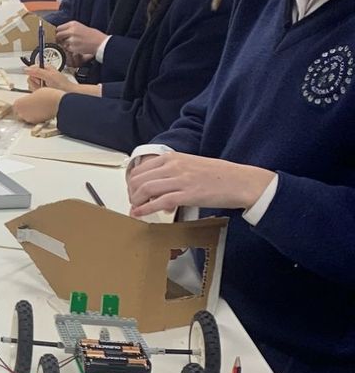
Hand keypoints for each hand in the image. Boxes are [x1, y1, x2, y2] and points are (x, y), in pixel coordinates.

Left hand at [13, 87, 63, 124]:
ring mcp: (28, 120)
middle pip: (19, 114)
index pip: (15, 107)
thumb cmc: (47, 96)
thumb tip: (30, 100)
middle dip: (23, 111)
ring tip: (37, 109)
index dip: (21, 105)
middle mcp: (21, 113)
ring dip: (29, 115)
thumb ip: (29, 98)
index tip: (24, 103)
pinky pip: (33, 121)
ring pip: (26, 118)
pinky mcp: (36, 124)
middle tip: (30, 106)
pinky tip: (41, 113)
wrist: (57, 103)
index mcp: (18, 104)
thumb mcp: (35, 93)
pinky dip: (36, 118)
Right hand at [25, 66, 84, 93]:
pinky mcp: (41, 88)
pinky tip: (45, 91)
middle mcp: (42, 74)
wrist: (68, 93)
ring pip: (31, 84)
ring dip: (37, 88)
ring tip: (46, 88)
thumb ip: (37, 72)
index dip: (33, 74)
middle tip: (44, 84)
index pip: (31, 68)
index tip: (38, 78)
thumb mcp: (49, 76)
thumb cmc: (62, 84)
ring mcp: (41, 82)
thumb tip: (26, 69)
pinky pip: (34, 90)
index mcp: (45, 68)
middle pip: (30, 77)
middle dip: (36, 82)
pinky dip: (39, 91)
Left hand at [55, 22, 106, 60]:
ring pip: (62, 42)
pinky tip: (77, 47)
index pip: (59, 28)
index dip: (59, 32)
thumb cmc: (93, 35)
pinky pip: (67, 48)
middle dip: (59, 38)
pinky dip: (70, 49)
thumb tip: (61, 32)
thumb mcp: (81, 27)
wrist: (101, 43)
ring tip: (74, 43)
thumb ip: (70, 28)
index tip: (60, 34)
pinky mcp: (73, 47)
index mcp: (73, 24)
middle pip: (58, 35)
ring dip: (65, 44)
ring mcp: (71, 40)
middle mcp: (71, 31)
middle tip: (63, 40)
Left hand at [127, 153, 273, 217]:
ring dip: (136, 202)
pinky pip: (159, 202)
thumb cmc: (219, 175)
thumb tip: (159, 188)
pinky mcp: (187, 194)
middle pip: (139, 179)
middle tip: (133, 202)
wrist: (240, 181)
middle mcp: (174, 166)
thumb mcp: (191, 165)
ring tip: (135, 209)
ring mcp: (180, 180)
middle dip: (131, 193)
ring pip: (146, 189)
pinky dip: (145, 210)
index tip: (132, 191)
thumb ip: (173, 172)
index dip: (132, 182)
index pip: (141, 168)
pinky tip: (139, 215)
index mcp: (173, 157)